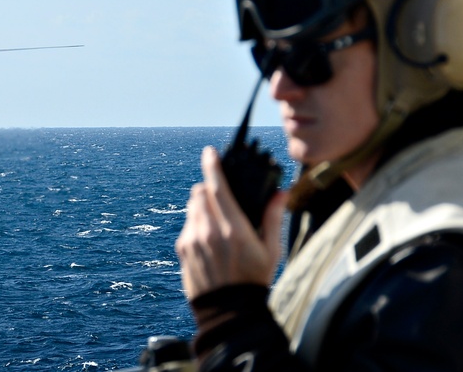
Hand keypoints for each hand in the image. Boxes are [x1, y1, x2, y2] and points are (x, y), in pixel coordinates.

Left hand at [175, 146, 287, 299]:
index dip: (212, 166)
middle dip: (208, 188)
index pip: (217, 187)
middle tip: (219, 195)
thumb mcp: (271, 251)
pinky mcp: (182, 249)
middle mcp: (209, 232)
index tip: (210, 152)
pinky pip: (186, 225)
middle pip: (200, 192)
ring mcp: (192, 240)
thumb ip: (273, 218)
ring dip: (202, 206)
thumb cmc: (254, 280)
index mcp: (234, 229)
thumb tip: (280, 192)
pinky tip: (209, 239)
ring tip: (216, 221)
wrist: (229, 311)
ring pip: (191, 207)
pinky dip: (196, 223)